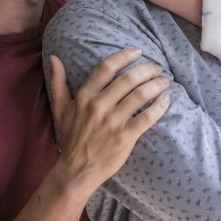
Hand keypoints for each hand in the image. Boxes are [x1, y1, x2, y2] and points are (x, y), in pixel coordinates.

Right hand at [48, 47, 169, 192]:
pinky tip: (166, 100)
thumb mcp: (60, 108)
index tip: (138, 51)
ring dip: (156, 85)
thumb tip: (54, 58)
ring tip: (165, 81)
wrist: (76, 170)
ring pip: (140, 95)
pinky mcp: (125, 137)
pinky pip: (147, 117)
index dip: (124, 56)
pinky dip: (160, 106)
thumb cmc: (71, 137)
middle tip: (157, 68)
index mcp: (85, 96)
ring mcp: (113, 121)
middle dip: (147, 70)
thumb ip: (57, 81)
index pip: (107, 67)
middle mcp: (99, 106)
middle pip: (128, 79)